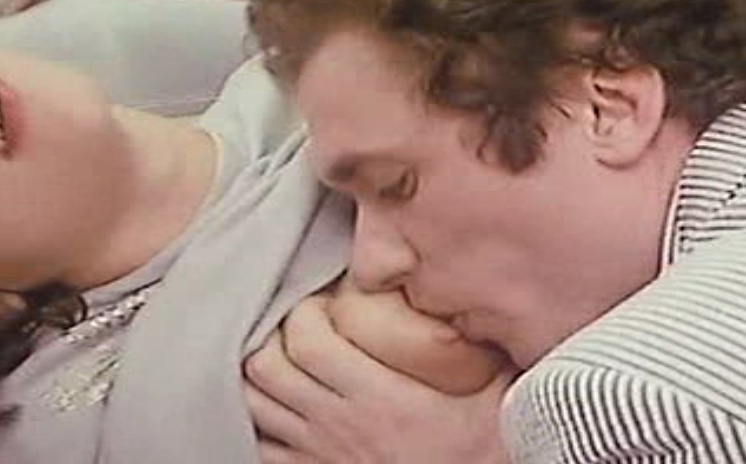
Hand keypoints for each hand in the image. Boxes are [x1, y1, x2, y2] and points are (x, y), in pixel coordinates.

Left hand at [244, 295, 513, 463]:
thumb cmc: (480, 452)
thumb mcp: (492, 392)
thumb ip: (480, 345)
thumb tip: (478, 297)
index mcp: (379, 398)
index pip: (307, 341)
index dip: (305, 312)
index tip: (326, 303)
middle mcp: (338, 425)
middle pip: (266, 366)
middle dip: (275, 335)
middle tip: (301, 324)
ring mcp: (318, 454)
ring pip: (254, 402)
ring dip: (262, 373)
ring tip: (286, 357)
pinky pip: (259, 443)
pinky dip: (260, 418)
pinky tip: (283, 402)